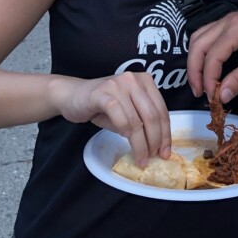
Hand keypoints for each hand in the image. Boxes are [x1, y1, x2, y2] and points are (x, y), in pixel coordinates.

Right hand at [51, 71, 170, 167]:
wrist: (72, 95)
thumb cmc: (101, 105)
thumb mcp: (127, 110)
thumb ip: (141, 121)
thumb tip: (157, 145)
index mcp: (145, 81)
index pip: (161, 110)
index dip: (166, 133)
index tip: (165, 151)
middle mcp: (134, 80)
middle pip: (152, 115)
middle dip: (155, 140)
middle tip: (153, 157)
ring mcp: (118, 84)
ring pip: (136, 120)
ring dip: (140, 143)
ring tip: (141, 157)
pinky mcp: (103, 93)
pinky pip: (119, 116)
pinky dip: (125, 132)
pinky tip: (126, 142)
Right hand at [186, 10, 237, 103]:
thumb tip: (222, 96)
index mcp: (235, 30)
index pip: (212, 57)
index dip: (208, 79)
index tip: (212, 97)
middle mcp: (226, 21)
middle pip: (197, 45)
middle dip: (194, 70)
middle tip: (199, 92)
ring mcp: (226, 20)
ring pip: (198, 38)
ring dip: (195, 60)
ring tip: (200, 81)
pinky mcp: (229, 23)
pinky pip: (206, 35)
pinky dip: (202, 51)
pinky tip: (206, 65)